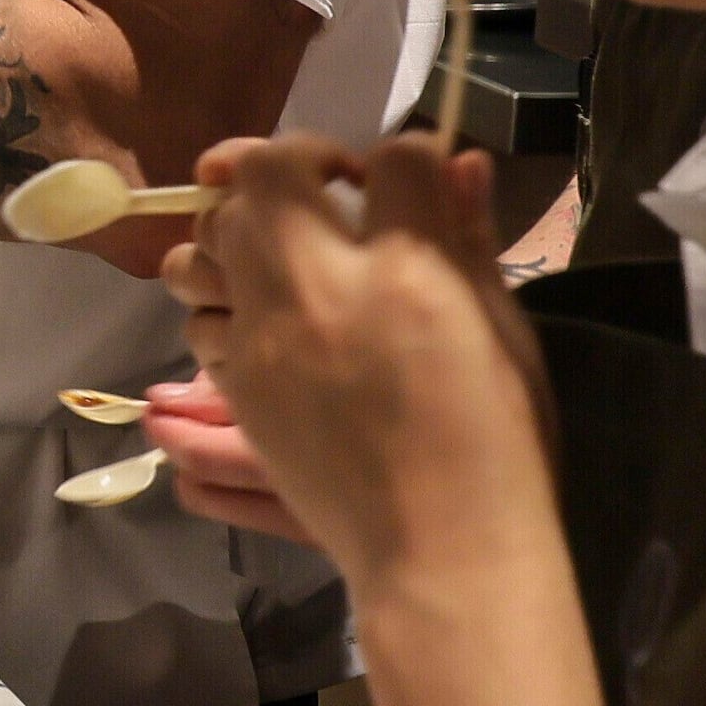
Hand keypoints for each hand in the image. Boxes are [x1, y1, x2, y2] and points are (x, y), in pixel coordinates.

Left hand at [163, 130, 542, 586]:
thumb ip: (467, 239)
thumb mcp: (503, 331)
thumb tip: (458, 162)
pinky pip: (201, 313)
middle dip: (290, 164)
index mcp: (411, 271)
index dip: (402, 157)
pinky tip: (264, 314)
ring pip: (206, 240)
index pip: (393, 161)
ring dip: (236, 229)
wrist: (444, 549)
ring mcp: (266, 337)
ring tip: (279, 249)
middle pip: (266, 174)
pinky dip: (224, 300)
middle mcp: (324, 289)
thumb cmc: (499, 440)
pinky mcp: (238, 385)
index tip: (402, 179)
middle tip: (324, 191)